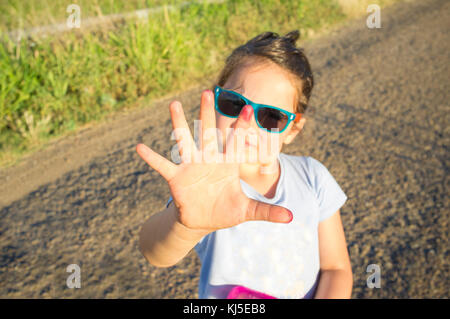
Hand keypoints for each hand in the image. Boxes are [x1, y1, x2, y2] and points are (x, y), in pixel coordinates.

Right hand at [136, 90, 292, 231]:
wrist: (202, 220)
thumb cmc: (225, 211)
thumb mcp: (247, 212)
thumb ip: (267, 212)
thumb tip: (292, 217)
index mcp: (227, 165)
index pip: (236, 143)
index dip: (242, 127)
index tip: (249, 108)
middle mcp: (209, 160)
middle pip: (208, 133)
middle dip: (208, 114)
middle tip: (208, 92)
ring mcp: (191, 167)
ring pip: (185, 141)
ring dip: (179, 124)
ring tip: (174, 104)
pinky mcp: (177, 178)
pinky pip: (163, 166)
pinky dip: (152, 158)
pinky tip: (140, 147)